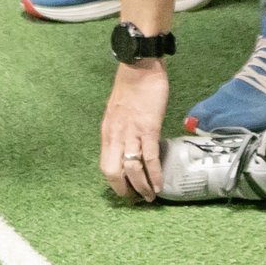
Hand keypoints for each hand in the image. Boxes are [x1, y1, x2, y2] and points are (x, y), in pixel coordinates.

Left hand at [100, 59, 168, 201]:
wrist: (139, 64)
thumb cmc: (132, 85)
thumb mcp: (118, 110)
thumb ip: (120, 128)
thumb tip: (127, 143)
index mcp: (108, 132)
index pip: (105, 166)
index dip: (114, 183)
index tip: (126, 192)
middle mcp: (115, 135)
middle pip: (113, 172)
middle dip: (125, 190)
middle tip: (137, 200)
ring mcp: (131, 132)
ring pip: (132, 168)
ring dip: (142, 187)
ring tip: (151, 197)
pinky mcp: (148, 127)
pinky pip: (149, 157)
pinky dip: (154, 174)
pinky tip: (160, 184)